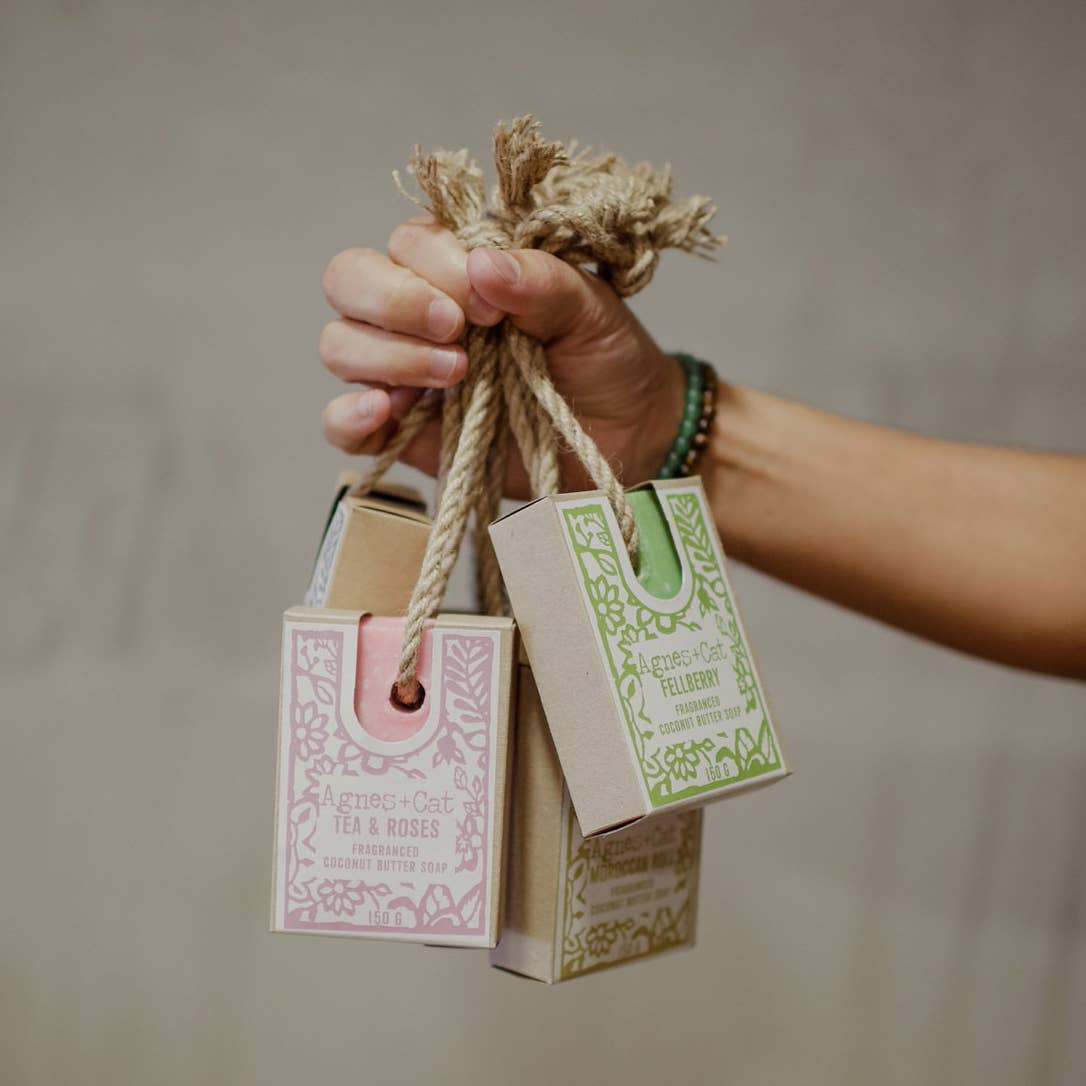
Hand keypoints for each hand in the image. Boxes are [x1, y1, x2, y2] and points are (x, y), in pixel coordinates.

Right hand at [318, 216, 682, 496]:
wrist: (626, 432)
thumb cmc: (604, 356)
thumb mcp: (588, 309)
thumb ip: (539, 281)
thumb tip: (482, 265)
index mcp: (456, 266)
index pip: (406, 243)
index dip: (436, 267)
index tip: (492, 305)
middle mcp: (414, 312)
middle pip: (349, 281)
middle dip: (395, 301)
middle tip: (456, 329)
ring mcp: (403, 372)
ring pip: (341, 345)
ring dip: (389, 355)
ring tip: (456, 374)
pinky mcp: (402, 432)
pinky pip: (340, 424)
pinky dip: (348, 416)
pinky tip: (385, 411)